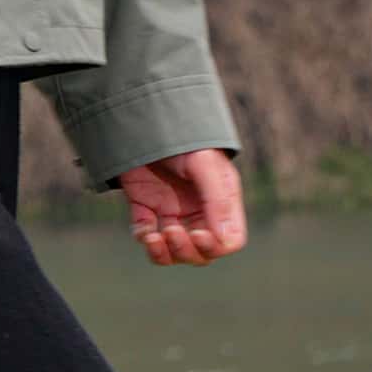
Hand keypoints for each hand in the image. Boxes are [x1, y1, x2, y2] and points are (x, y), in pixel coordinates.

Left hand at [118, 148, 245, 266]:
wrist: (146, 117)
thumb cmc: (183, 138)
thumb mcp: (204, 164)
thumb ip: (217, 200)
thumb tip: (223, 241)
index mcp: (220, 201)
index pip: (228, 241)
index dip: (215, 247)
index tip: (199, 234)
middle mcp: (198, 211)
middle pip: (200, 254)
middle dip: (186, 251)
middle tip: (172, 230)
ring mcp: (172, 212)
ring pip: (173, 253)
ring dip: (165, 253)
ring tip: (155, 236)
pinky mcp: (146, 209)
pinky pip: (147, 237)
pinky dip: (145, 239)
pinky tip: (143, 230)